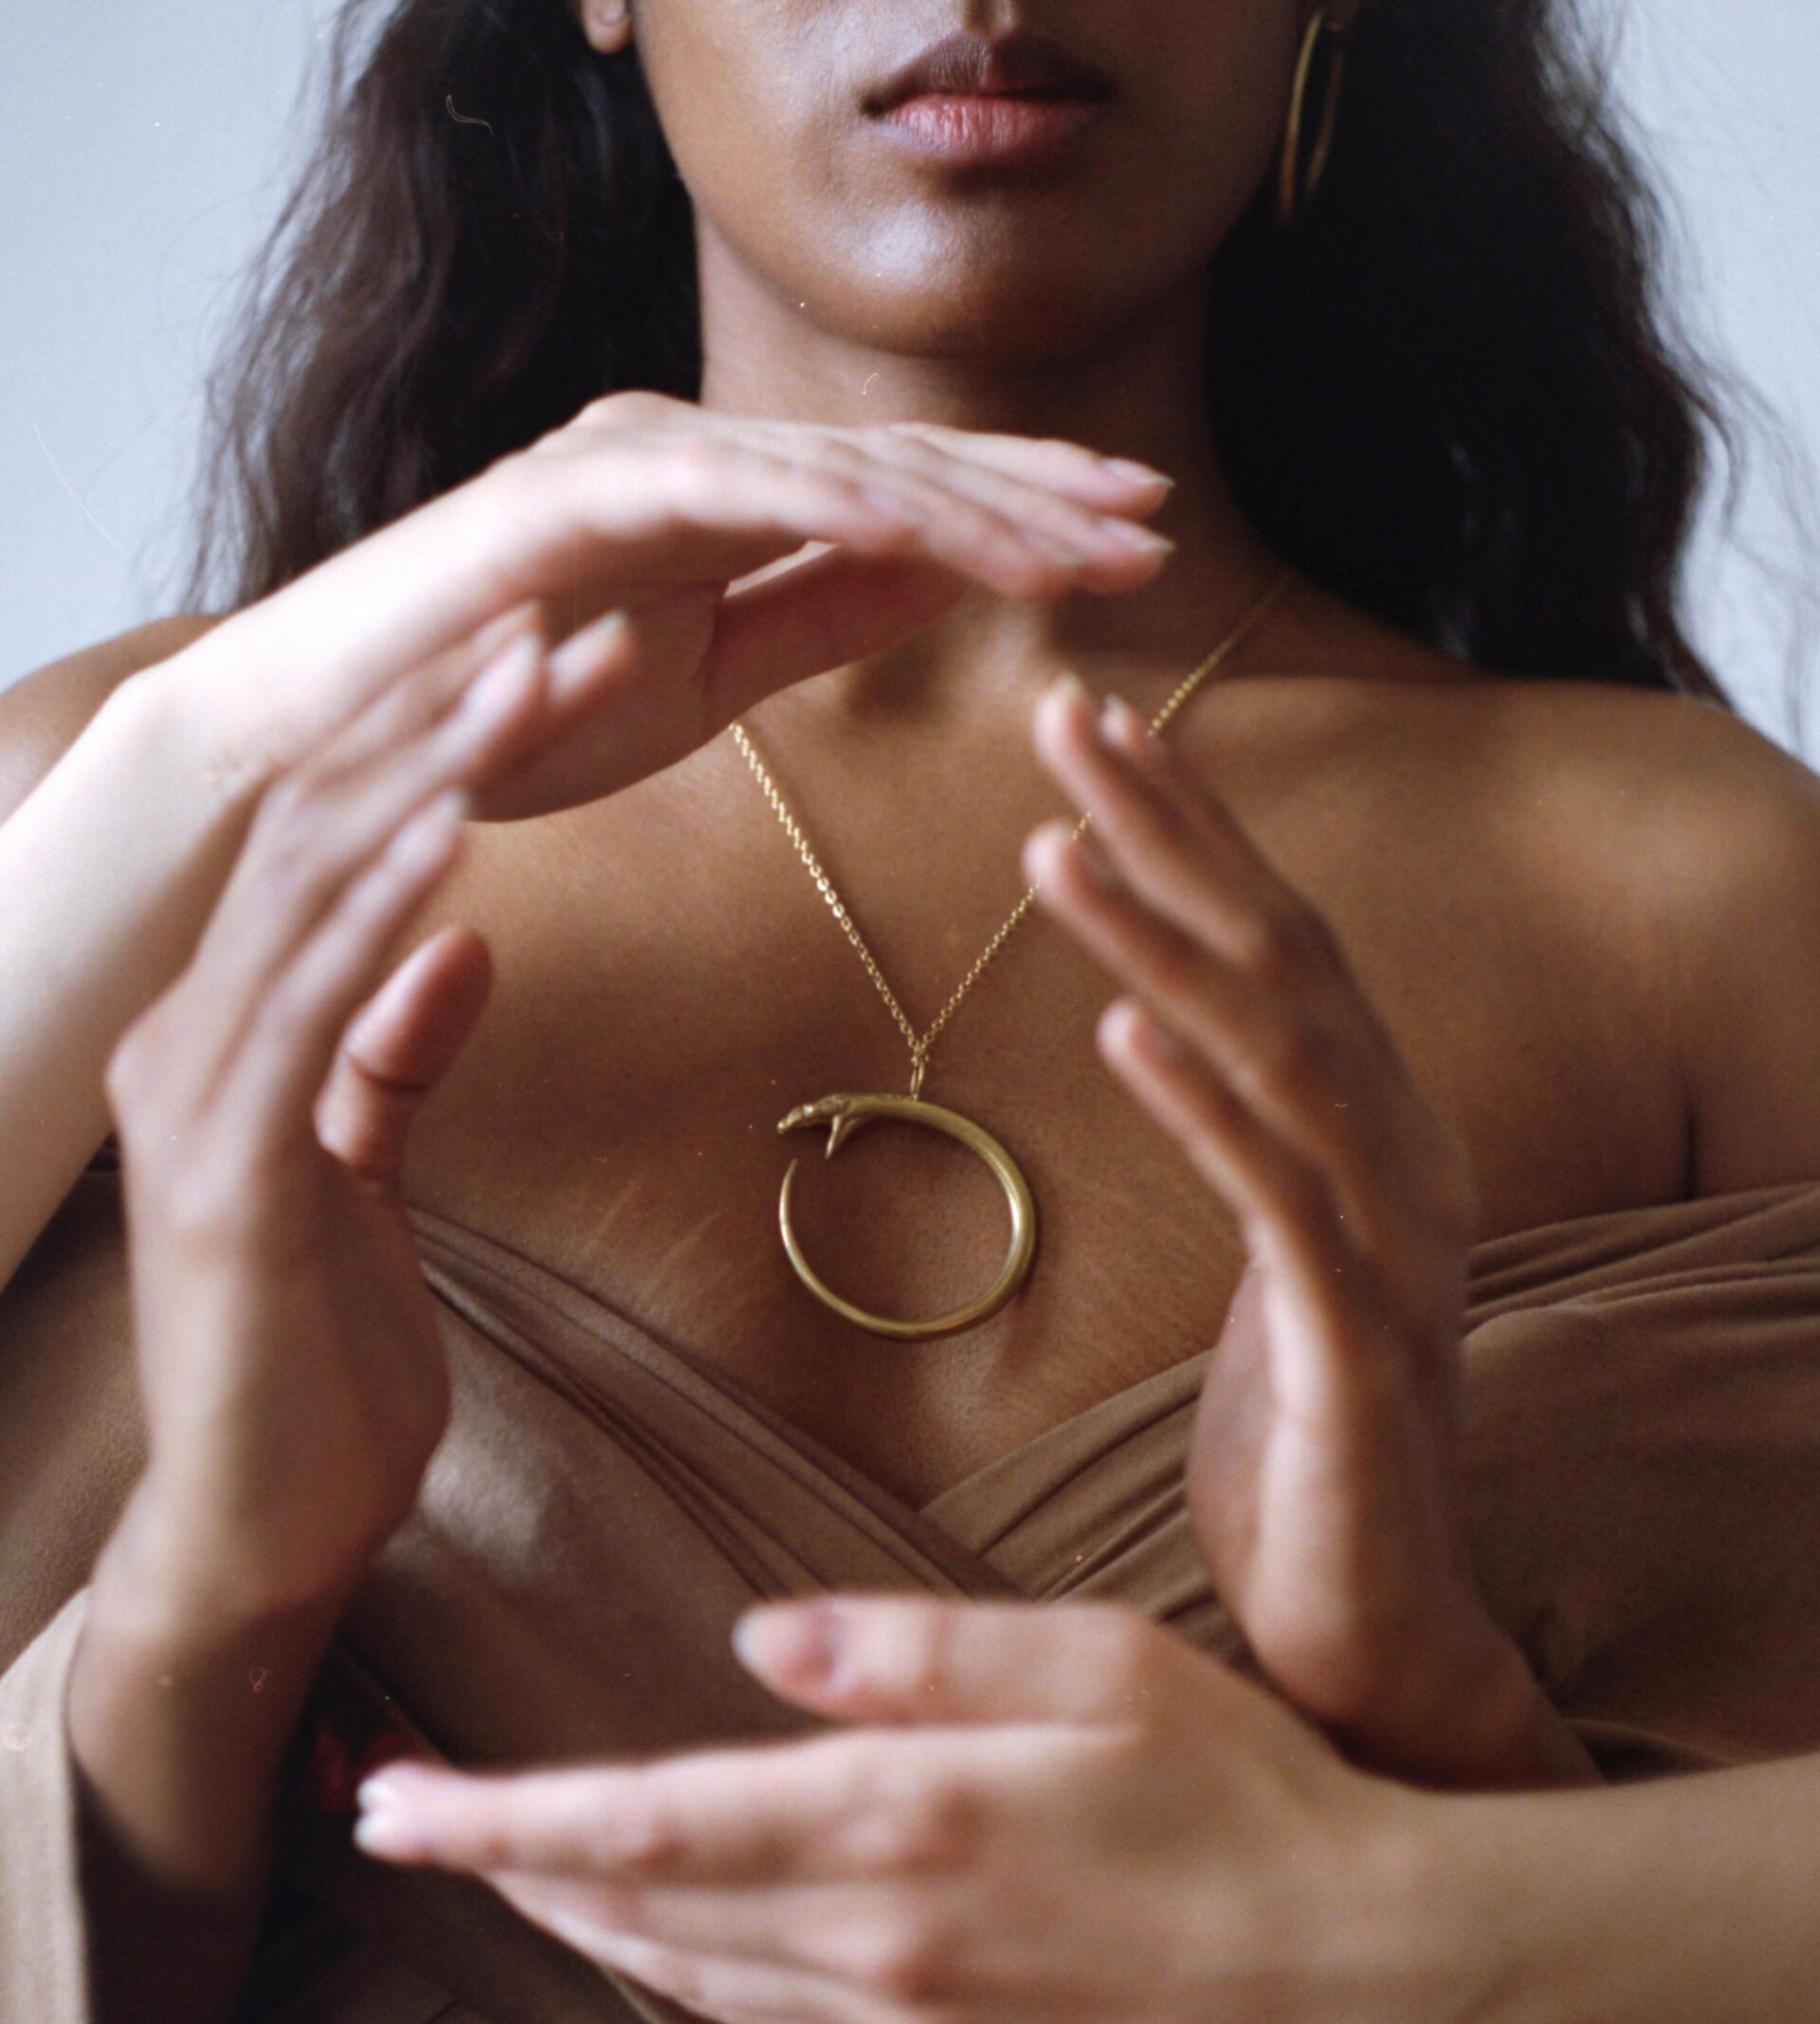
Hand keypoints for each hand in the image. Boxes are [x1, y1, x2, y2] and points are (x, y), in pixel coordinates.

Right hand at [102, 624, 546, 1630]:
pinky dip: (383, 914)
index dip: (442, 738)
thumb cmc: (317, 1362)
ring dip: (434, 774)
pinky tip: (460, 835)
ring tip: (534, 672)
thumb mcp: (363, 1177)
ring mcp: (197, 1101)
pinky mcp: (225, 1177)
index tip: (553, 655)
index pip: (338, 844)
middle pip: (329, 833)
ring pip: (316, 893)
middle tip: (569, 615)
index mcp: (227, 1030)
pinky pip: (309, 1014)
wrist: (264, 1529)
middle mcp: (192, 1037)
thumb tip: (458, 940)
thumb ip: (392, 1057)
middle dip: (452, 718)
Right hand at [152, 397, 1174, 828]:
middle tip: (1150, 522)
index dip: (1022, 512)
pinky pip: (730, 490)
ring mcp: (632, 459)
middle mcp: (691, 454)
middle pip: (896, 466)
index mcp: (725, 499)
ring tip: (1080, 546)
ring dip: (967, 505)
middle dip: (1031, 494)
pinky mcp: (577, 495)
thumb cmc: (514, 709)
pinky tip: (934, 531)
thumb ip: (821, 622)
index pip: (903, 500)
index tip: (1130, 539)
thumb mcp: (711, 678)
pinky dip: (834, 504)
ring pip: (834, 468)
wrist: (342, 737)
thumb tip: (948, 582)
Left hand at [352, 1596, 1451, 2023]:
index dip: (499, 1819)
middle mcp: (877, 1942)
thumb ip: (910, 1648)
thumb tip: (761, 1637)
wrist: (1355, 1967)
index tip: (392, 1807)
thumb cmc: (1237, 1783)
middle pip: (639, 1909)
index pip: (643, 1822)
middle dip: (508, 1866)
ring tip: (509, 1871)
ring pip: (691, 1977)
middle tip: (403, 1822)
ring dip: (585, 1921)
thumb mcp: (1086, 1661)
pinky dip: (686, 1975)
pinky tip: (664, 1941)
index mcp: (899, 1820)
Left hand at [1024, 682, 1558, 1784]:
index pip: (1279, 950)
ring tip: (1051, 847)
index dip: (1190, 830)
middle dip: (1174, 828)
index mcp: (1376, 1140)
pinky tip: (1122, 1030)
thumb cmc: (1302, 1461)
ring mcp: (1393, 1253)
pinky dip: (1205, 1109)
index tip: (1092, 727)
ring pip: (1279, 1058)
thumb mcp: (1271, 1273)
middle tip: (1066, 711)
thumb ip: (1248, 1153)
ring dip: (1162, 941)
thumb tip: (1176, 1046)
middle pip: (1285, 959)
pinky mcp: (1362, 1351)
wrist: (1377, 1641)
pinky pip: (1280, 1206)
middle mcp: (1405, 1166)